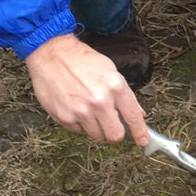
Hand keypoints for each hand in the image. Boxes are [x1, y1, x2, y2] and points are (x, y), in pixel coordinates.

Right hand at [25, 33, 147, 145]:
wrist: (53, 54)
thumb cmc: (83, 61)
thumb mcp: (111, 71)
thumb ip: (125, 95)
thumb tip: (138, 114)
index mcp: (116, 87)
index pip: (133, 116)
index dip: (140, 132)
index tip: (142, 140)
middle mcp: (100, 101)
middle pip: (115, 135)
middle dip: (115, 132)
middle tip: (111, 124)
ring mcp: (81, 111)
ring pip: (96, 135)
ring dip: (96, 127)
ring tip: (89, 110)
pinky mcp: (65, 117)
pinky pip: (78, 131)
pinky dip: (80, 124)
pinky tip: (76, 107)